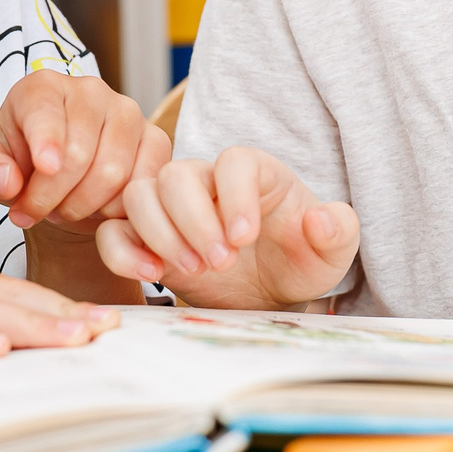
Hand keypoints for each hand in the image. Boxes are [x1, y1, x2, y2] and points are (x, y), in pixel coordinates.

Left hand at [0, 70, 168, 232]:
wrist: (63, 176)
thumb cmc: (23, 165)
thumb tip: (7, 181)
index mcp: (43, 88)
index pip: (46, 114)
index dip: (46, 143)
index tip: (44, 168)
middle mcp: (89, 91)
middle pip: (78, 154)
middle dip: (52, 197)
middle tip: (37, 210)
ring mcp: (128, 113)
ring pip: (112, 173)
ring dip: (82, 206)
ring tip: (64, 207)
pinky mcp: (156, 139)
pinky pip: (141, 184)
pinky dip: (116, 209)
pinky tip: (97, 208)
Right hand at [97, 146, 357, 310]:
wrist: (270, 290)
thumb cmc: (299, 259)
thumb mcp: (331, 251)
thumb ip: (338, 231)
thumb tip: (322, 219)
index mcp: (253, 172)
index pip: (234, 161)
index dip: (234, 196)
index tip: (245, 237)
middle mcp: (206, 181)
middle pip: (177, 174)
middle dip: (193, 221)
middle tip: (221, 262)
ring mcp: (171, 207)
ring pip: (139, 195)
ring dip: (159, 234)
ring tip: (194, 271)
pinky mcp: (146, 237)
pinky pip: (114, 230)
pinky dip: (123, 251)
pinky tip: (152, 275)